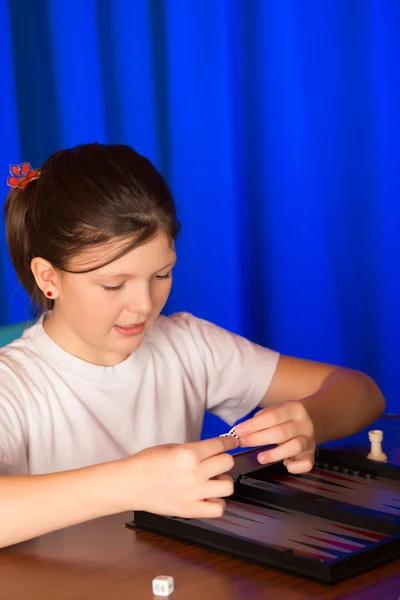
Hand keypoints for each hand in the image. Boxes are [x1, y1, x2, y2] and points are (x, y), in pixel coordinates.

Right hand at [122, 436, 237, 517]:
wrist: (130, 484)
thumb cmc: (146, 463)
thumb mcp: (171, 447)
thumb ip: (193, 450)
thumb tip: (211, 451)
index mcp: (189, 453)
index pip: (220, 445)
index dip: (229, 442)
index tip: (232, 443)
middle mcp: (195, 472)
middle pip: (228, 463)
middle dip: (224, 460)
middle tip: (218, 461)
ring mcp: (194, 493)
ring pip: (228, 486)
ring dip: (223, 481)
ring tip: (213, 481)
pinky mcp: (190, 510)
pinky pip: (218, 508)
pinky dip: (217, 502)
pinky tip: (208, 497)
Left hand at [234, 401, 315, 472]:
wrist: (313, 418)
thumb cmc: (287, 417)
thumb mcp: (275, 410)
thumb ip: (260, 419)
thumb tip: (243, 431)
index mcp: (294, 409)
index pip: (272, 416)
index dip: (253, 425)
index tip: (239, 431)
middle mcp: (304, 424)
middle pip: (281, 432)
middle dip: (257, 439)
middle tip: (243, 443)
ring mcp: (309, 440)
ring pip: (295, 447)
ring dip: (274, 454)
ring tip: (260, 458)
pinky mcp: (311, 454)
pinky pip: (306, 464)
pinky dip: (294, 467)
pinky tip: (284, 464)